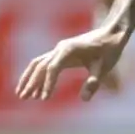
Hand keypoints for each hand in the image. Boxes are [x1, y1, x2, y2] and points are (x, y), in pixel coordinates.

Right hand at [15, 22, 130, 101]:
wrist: (112, 34)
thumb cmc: (110, 50)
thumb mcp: (104, 67)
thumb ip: (94, 82)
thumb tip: (84, 100)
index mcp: (69, 50)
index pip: (52, 68)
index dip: (47, 83)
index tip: (44, 98)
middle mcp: (60, 48)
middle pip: (40, 66)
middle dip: (31, 82)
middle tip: (23, 98)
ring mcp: (59, 50)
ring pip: (39, 64)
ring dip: (29, 79)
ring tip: (22, 95)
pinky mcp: (61, 53)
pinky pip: (45, 64)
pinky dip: (39, 76)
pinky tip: (37, 90)